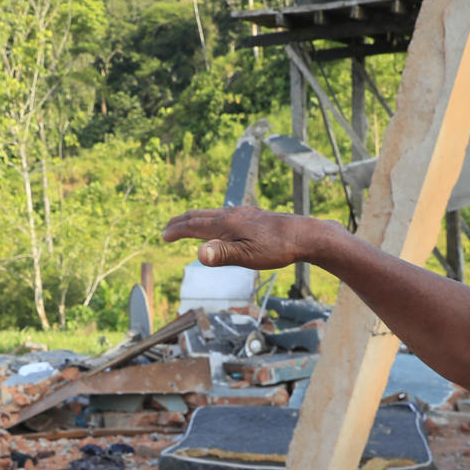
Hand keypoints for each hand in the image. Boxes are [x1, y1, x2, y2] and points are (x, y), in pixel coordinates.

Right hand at [161, 207, 347, 270]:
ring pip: (214, 214)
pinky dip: (214, 219)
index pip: (194, 226)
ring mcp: (244, 213)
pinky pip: (227, 215)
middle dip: (182, 221)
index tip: (163, 235)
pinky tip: (223, 224)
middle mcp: (232, 214)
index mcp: (226, 225)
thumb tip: (198, 254)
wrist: (305, 235)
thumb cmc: (277, 248)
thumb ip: (222, 254)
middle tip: (168, 227)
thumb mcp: (248, 256)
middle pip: (200, 216)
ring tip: (190, 224)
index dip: (177, 231)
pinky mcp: (255, 216)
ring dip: (197, 219)